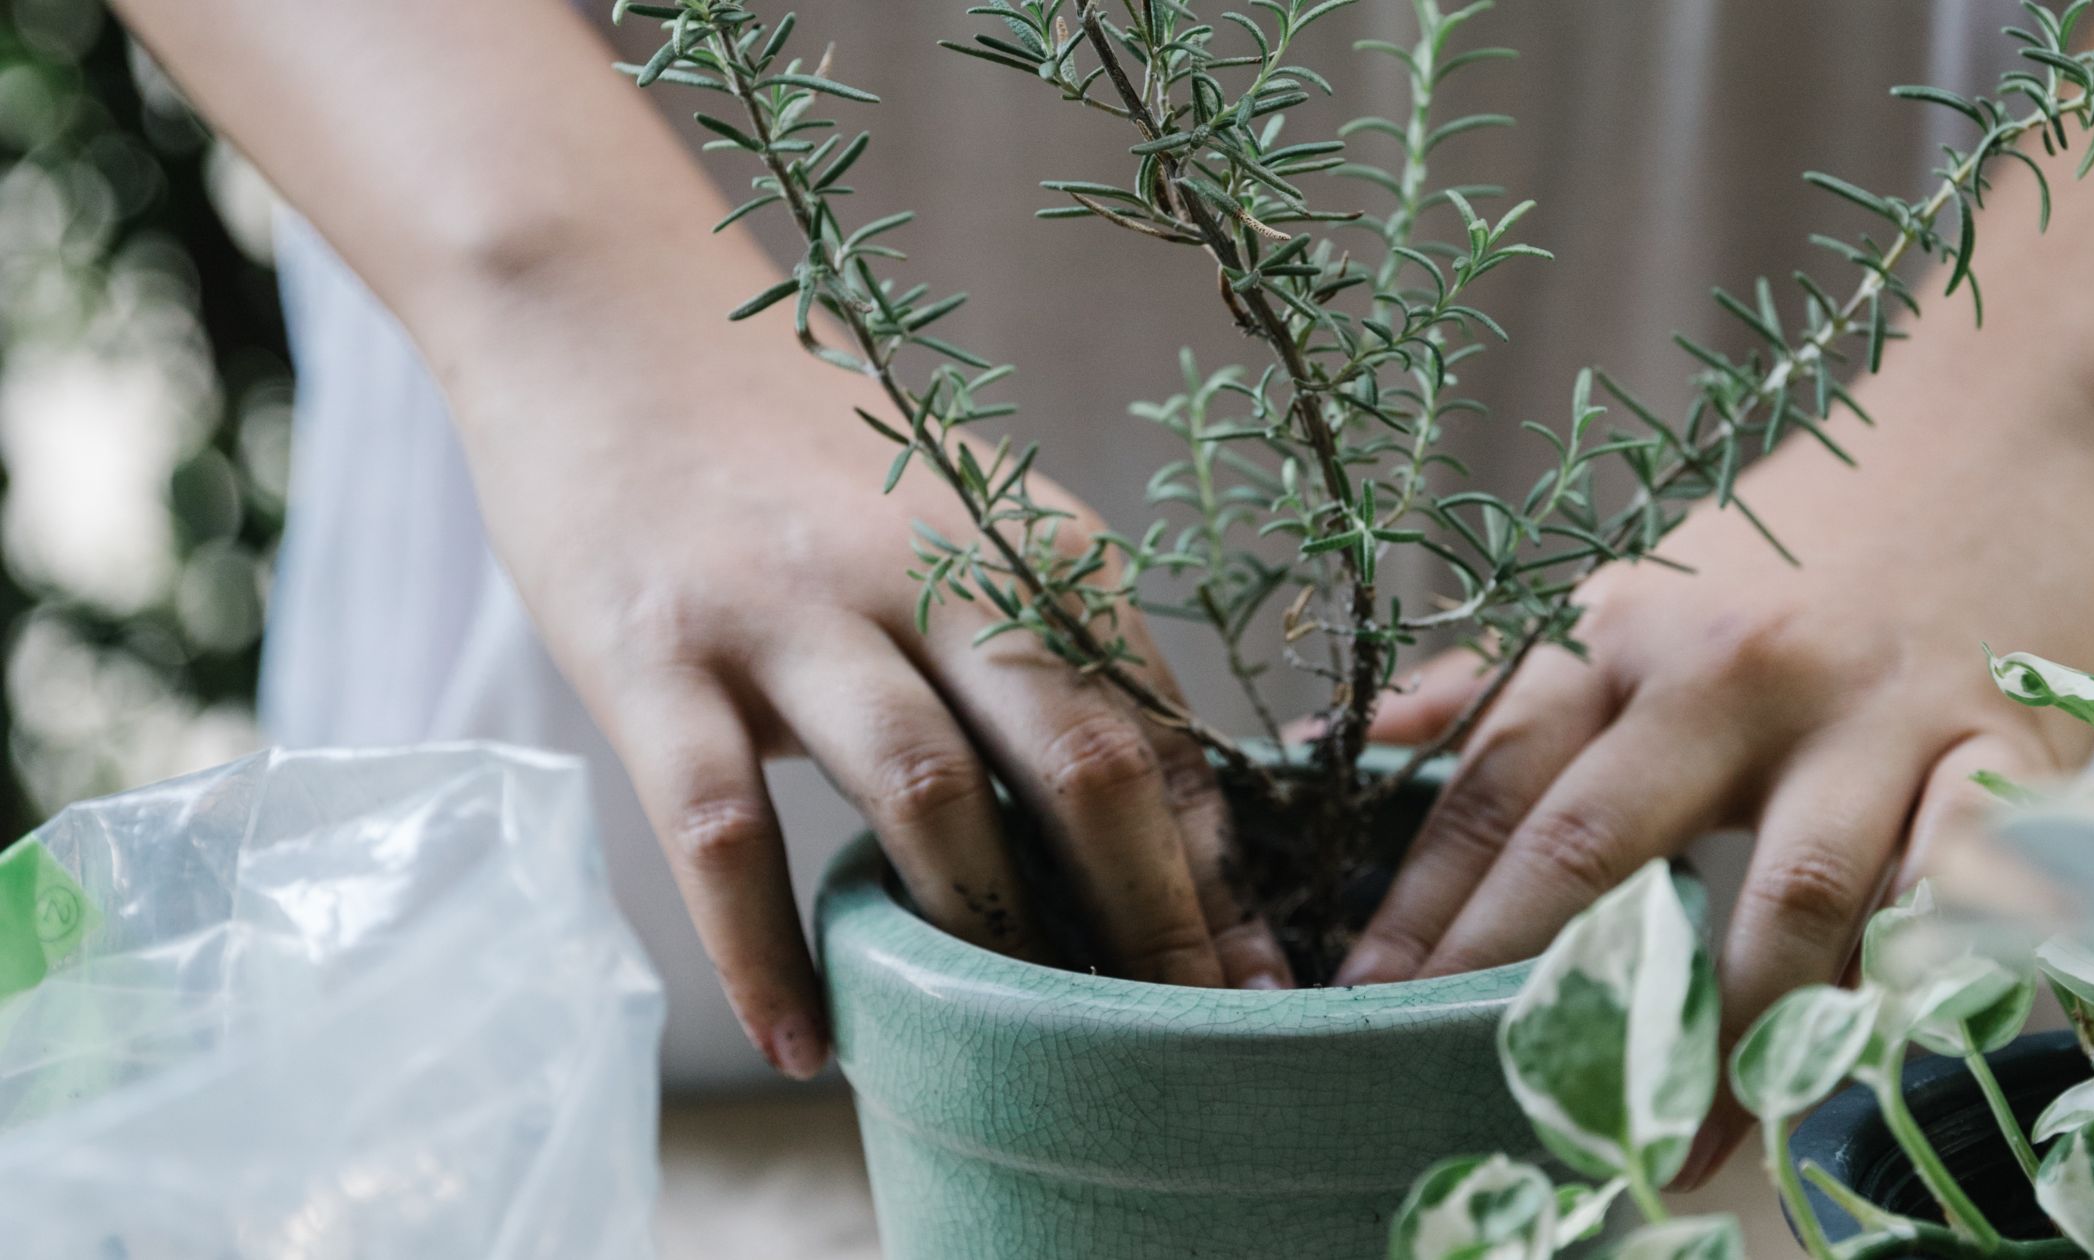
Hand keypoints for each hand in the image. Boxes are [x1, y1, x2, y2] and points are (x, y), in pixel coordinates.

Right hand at [440, 259, 1290, 1079]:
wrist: (602, 315)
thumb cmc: (798, 457)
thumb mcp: (957, 528)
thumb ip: (1044, 647)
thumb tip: (1154, 819)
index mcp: (1029, 544)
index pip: (1160, 731)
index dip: (1222, 876)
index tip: (1264, 991)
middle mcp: (931, 568)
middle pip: (1082, 762)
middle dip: (1152, 924)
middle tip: (1189, 1055)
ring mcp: (791, 606)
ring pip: (927, 795)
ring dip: (984, 943)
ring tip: (1017, 1066)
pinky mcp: (657, 650)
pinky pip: (723, 829)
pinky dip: (766, 954)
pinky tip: (805, 1048)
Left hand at [1335, 336, 2093, 1177]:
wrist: (2003, 438)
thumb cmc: (1797, 539)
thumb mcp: (1630, 589)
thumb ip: (1497, 678)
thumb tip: (1349, 743)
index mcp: (1621, 631)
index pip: (1495, 786)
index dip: (1422, 902)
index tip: (1364, 996)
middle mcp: (1733, 671)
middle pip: (1601, 842)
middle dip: (1526, 976)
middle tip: (1475, 1084)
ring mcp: (1871, 715)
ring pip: (1785, 903)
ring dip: (1725, 1039)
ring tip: (1674, 1140)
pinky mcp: (2003, 752)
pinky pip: (1948, 893)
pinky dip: (1906, 983)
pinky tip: (1855, 1059)